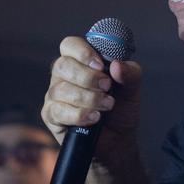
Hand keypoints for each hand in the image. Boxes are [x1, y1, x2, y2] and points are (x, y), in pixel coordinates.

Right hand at [41, 36, 142, 160]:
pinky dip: (78, 114)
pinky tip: (94, 118)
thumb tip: (117, 65)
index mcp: (80, 60)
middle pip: (62, 65)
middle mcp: (64, 75)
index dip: (83, 52)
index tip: (101, 66)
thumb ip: (130, 73)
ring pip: (61, 90)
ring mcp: (55, 94)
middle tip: (107, 88)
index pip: (70, 45)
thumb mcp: (132, 88)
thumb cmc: (121, 107)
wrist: (118, 138)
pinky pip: (57, 111)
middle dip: (87, 78)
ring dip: (88, 98)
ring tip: (107, 105)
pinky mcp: (51, 115)